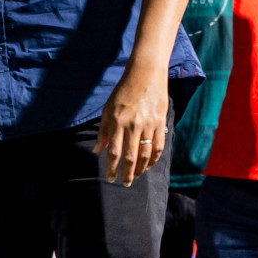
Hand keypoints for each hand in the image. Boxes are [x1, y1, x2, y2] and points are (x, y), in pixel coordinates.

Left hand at [93, 66, 168, 186]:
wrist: (146, 74)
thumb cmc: (124, 91)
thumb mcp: (108, 108)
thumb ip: (103, 131)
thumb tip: (96, 150)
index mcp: (118, 121)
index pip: (113, 151)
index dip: (111, 167)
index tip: (110, 178)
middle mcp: (133, 125)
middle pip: (130, 157)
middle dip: (127, 174)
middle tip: (125, 184)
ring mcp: (148, 125)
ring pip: (145, 154)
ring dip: (141, 169)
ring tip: (137, 176)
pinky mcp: (160, 123)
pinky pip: (158, 146)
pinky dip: (154, 158)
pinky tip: (150, 165)